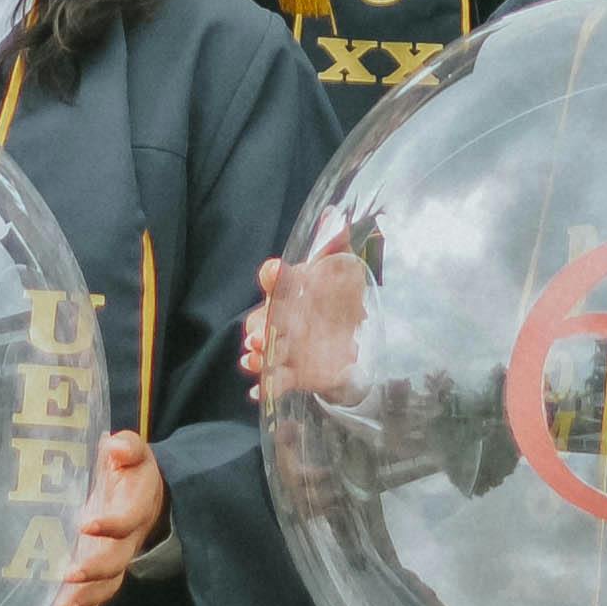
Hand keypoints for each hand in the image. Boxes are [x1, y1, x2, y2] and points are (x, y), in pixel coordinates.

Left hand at [33, 429, 167, 605]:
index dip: (111, 524)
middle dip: (92, 575)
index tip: (88, 523)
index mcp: (135, 509)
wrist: (148, 495)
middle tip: (68, 580)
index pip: (127, 520)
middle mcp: (126, 544)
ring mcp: (111, 565)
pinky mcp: (96, 580)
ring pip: (101, 594)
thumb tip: (117, 448)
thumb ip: (127, 448)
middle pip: (114, 565)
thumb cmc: (131, 470)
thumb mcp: (133, 452)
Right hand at [246, 246, 365, 404]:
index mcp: (290, 289)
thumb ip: (337, 245)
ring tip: (256, 360)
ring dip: (257, 357)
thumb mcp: (343, 270)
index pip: (274, 279)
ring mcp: (284, 346)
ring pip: (262, 351)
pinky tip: (259, 391)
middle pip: (259, 321)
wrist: (350, 336)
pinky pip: (275, 381)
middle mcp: (280, 317)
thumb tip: (334, 214)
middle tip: (259, 338)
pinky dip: (266, 386)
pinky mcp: (293, 372)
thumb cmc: (338, 297)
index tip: (277, 271)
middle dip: (257, 329)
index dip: (273, 275)